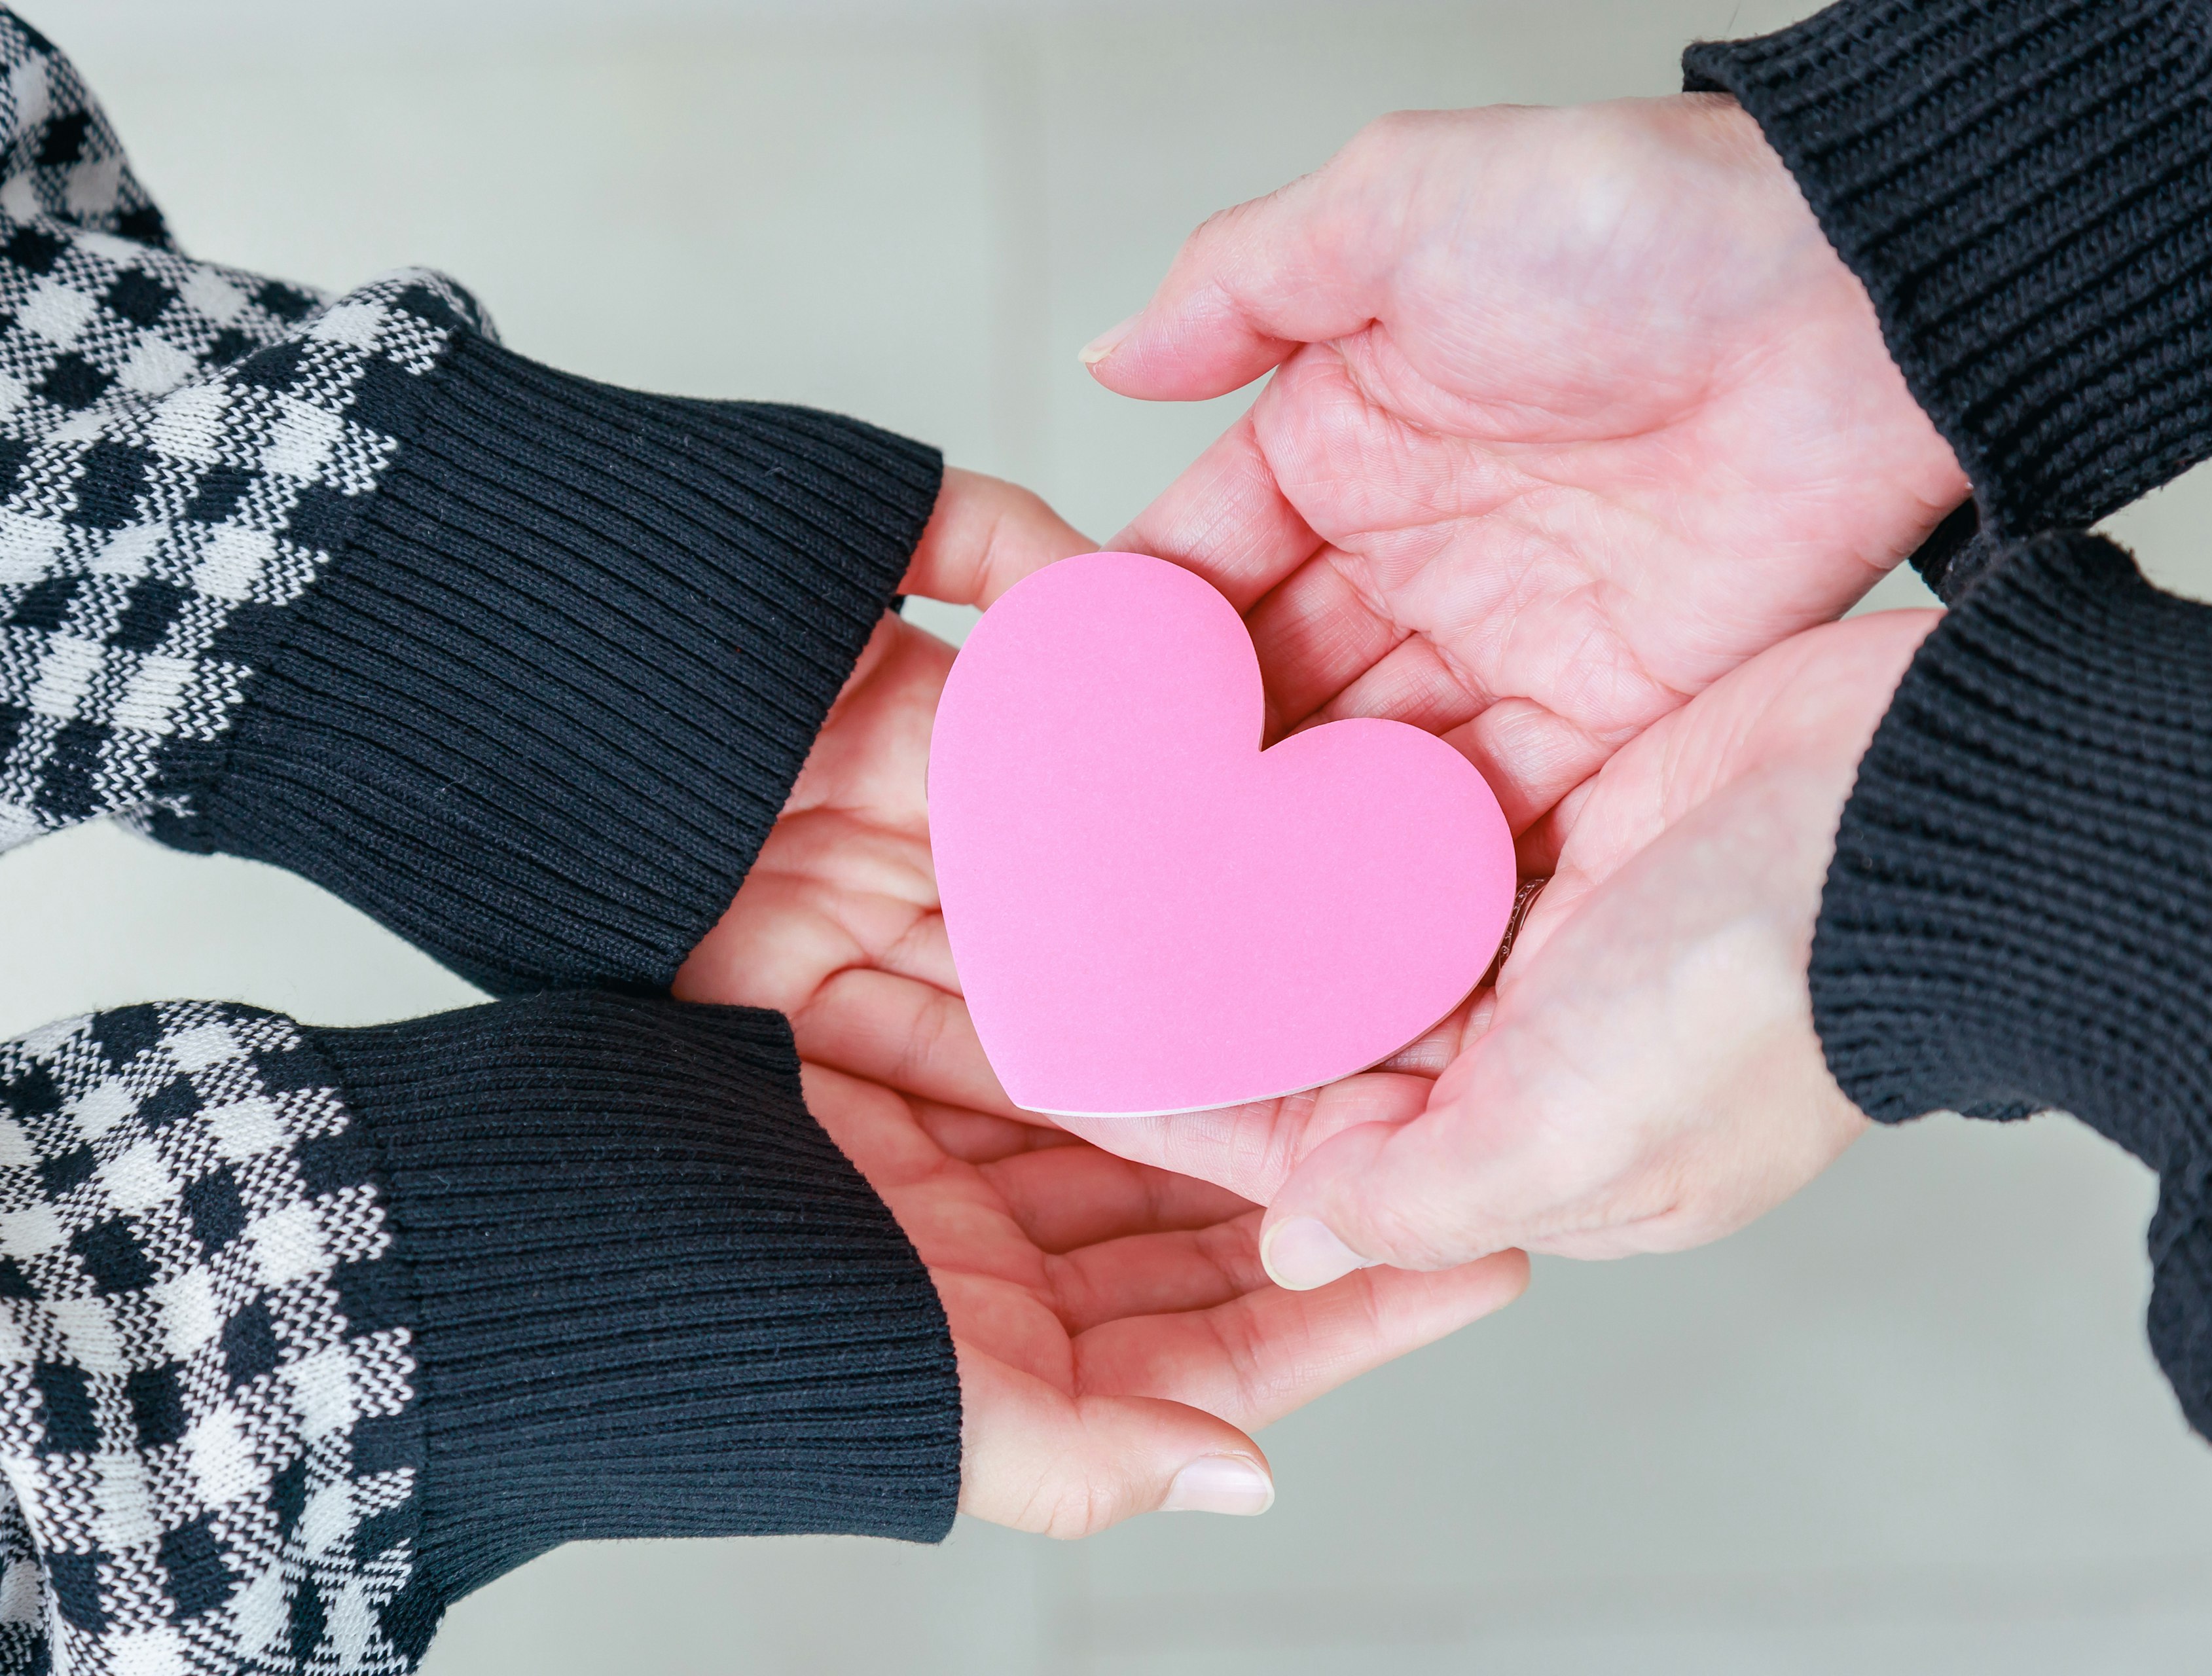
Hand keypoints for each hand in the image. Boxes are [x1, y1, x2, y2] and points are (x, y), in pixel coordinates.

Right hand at [678, 470, 1527, 1532]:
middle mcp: (964, 1118)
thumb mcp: (875, 1391)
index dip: (1344, 1267)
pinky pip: (1028, 775)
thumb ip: (1050, 1444)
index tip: (1491, 1242)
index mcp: (982, 1258)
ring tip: (1396, 894)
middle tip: (1484, 1058)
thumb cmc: (635, 1299)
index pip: (1203, 1275)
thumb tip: (1241, 1472)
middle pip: (1193, 1108)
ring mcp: (910, 971)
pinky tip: (1219, 731)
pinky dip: (1113, 731)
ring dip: (1249, 912)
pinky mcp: (862, 848)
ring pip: (1132, 943)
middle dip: (1328, 1087)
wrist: (405, 1187)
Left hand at [1053, 607, 1937, 1280]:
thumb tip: (1292, 1248)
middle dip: (1214, 993)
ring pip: (1362, 920)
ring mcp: (1551, 927)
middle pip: (1330, 1035)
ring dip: (1261, 887)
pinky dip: (1342, 808)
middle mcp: (1532, 1050)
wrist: (1922, 817)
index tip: (1068, 1054)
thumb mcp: (1567, 1137)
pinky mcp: (1569, 812)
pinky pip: (1421, 825)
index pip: (1319, 1153)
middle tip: (1072, 932)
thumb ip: (1417, 1197)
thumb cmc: (1765, 999)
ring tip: (1128, 833)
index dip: (1193, 1108)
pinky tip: (1243, 763)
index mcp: (1534, 1157)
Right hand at [1087, 95, 1965, 858]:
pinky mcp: (1606, 707)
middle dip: (1201, 772)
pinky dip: (1421, 863)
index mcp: (1343, 437)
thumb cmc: (1636, 221)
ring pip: (1366, 762)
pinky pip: (1492, 805)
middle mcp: (1414, 550)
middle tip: (1117, 865)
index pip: (1201, 564)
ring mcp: (1507, 636)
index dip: (1131, 646)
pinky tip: (1347, 921)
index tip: (1058, 733)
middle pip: (1273, 687)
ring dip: (1297, 837)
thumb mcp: (1405, 202)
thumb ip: (1241, 282)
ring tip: (1209, 923)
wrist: (1855, 291)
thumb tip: (1102, 357)